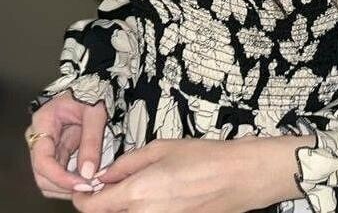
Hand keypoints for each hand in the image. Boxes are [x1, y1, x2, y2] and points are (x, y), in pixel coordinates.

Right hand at [27, 90, 108, 199]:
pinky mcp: (59, 151)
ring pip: (49, 178)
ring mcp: (48, 146)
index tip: (81, 183)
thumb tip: (87, 173)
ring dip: (68, 186)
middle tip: (90, 187)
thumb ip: (91, 141)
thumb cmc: (93, 90)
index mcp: (44, 122)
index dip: (60, 177)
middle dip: (64, 186)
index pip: (42, 160)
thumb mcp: (95, 112)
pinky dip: (73, 180)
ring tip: (91, 184)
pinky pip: (60, 173)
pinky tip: (88, 179)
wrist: (96, 83)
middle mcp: (40, 137)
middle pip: (42, 174)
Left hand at [70, 137, 255, 212]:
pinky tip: (155, 195)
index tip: (83, 188)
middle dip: (104, 202)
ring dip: (123, 207)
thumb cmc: (203, 158)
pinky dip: (141, 210)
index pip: (93, 207)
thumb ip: (127, 163)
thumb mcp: (160, 148)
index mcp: (137, 193)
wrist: (237, 178)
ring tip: (137, 187)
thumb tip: (105, 175)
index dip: (82, 198)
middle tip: (109, 184)